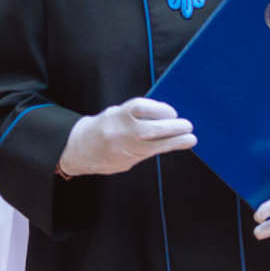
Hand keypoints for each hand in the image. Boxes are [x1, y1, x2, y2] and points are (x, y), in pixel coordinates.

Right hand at [58, 98, 194, 176]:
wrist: (80, 148)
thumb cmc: (105, 126)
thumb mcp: (117, 112)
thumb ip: (138, 113)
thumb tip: (167, 115)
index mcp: (118, 114)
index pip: (143, 108)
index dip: (162, 109)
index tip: (172, 112)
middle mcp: (120, 131)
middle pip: (152, 129)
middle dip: (174, 128)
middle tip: (188, 126)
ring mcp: (123, 149)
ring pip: (153, 147)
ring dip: (174, 142)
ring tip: (189, 139)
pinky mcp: (126, 162)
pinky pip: (149, 155)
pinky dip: (162, 149)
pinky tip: (173, 145)